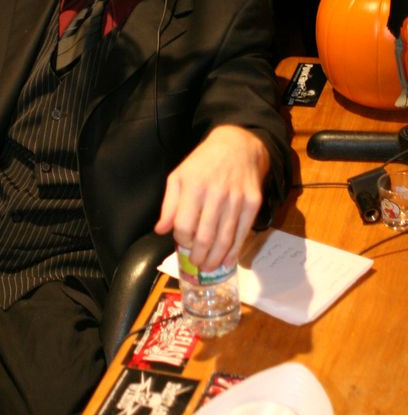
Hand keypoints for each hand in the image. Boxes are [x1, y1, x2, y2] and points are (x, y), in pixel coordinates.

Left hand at [154, 126, 269, 271]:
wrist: (238, 146)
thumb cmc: (203, 163)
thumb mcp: (179, 176)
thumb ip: (169, 205)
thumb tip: (161, 230)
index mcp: (194, 186)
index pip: (184, 225)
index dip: (181, 240)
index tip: (182, 243)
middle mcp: (216, 194)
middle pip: (205, 236)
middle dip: (198, 256)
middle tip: (195, 264)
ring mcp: (237, 199)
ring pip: (225, 239)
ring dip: (215, 258)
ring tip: (208, 267)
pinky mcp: (252, 203)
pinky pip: (242, 233)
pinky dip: (234, 250)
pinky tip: (227, 260)